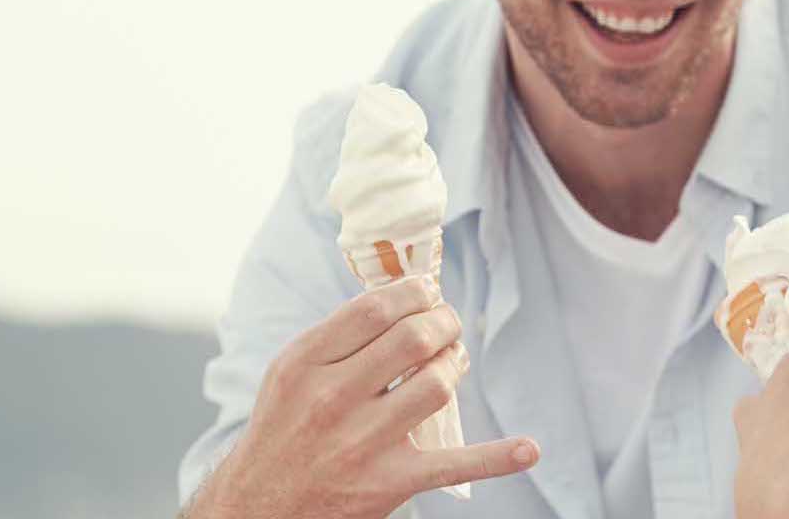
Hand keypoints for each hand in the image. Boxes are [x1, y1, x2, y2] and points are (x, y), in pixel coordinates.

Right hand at [185, 275, 539, 518]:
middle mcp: (332, 399)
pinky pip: (454, 464)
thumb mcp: (290, 374)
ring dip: (455, 364)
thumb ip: (337, 337)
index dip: (414, 293)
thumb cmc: (281, 431)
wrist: (260, 507)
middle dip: (443, 322)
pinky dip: (497, 458)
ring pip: (435, 384)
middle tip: (447, 324)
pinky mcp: (389, 482)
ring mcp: (363, 442)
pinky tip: (528, 449)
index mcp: (305, 364)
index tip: (428, 292)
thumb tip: (400, 299)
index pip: (374, 309)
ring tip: (452, 361)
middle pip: (412, 339)